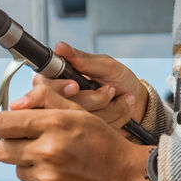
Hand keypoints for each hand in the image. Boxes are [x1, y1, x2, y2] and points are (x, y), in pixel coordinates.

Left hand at [0, 83, 153, 180]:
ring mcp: (47, 179)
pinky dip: (42, 180)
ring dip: (29, 163)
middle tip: (29, 142)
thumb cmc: (107, 145)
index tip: (8, 125)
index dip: (2, 123)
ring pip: (17, 168)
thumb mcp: (80, 114)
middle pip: (1, 149)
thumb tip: (16, 102)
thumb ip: (46, 102)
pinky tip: (62, 174)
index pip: (1, 124)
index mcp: (54, 125)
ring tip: (55, 159)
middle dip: (11, 144)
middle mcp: (47, 152)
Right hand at [13, 42, 147, 130]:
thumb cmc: (120, 80)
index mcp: (58, 78)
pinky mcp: (81, 133)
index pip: (43, 84)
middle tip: (110, 91)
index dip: (58, 88)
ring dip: (104, 108)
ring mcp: (69, 118)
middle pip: (57, 105)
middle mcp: (59, 99)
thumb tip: (60, 47)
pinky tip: (118, 110)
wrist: (138, 103)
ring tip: (117, 97)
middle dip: (89, 99)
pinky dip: (110, 120)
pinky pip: (88, 132)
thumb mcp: (105, 65)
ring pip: (75, 120)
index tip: (75, 87)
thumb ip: (82, 59)